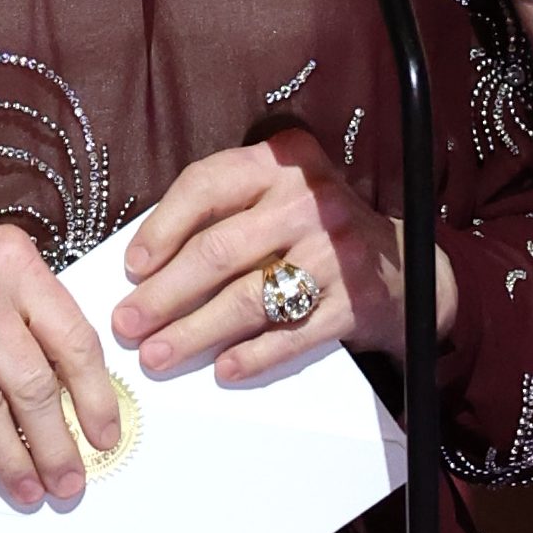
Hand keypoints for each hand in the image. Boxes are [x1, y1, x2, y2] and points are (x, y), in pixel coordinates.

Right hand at [0, 211, 122, 510]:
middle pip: (32, 384)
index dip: (95, 397)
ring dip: (10, 459)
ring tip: (27, 487)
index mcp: (12, 261)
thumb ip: (28, 310)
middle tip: (68, 481)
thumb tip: (74, 388)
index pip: (72, 338)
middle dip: (55, 444)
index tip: (105, 435)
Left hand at [110, 122, 456, 384]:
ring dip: (195, 332)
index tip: (132, 267)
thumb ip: (226, 215)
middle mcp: (309, 199)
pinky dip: (254, 356)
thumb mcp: (277, 201)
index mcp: (282, 162)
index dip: (162, 228)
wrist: (405, 269)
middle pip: (218, 250)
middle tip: (127, 326)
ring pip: (248, 297)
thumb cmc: (316, 236)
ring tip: (158, 356)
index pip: (207, 185)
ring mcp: (335, 250)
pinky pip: (291, 334)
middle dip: (164, 294)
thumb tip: (146, 269)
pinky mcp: (355, 300)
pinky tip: (223, 369)